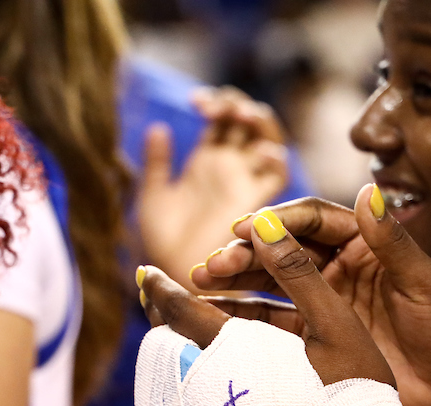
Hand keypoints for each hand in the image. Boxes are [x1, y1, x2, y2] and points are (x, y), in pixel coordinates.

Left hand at [137, 87, 289, 286]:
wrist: (174, 277)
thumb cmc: (161, 245)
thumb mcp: (153, 197)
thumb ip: (157, 164)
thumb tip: (158, 127)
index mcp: (208, 162)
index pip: (224, 118)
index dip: (217, 102)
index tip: (196, 102)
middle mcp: (232, 170)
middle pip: (249, 122)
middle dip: (237, 105)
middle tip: (215, 109)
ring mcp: (245, 185)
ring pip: (268, 140)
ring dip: (258, 121)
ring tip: (237, 115)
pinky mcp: (256, 205)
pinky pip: (277, 177)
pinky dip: (274, 158)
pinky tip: (258, 152)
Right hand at [191, 187, 430, 405]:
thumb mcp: (424, 284)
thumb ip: (391, 243)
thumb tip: (368, 191)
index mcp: (364, 246)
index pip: (313, 222)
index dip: (278, 222)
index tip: (245, 228)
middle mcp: (338, 268)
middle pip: (282, 250)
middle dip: (244, 253)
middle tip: (211, 262)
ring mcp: (324, 303)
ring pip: (270, 284)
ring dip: (235, 281)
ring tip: (201, 282)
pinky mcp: (316, 338)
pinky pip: (272, 325)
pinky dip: (243, 320)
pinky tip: (214, 317)